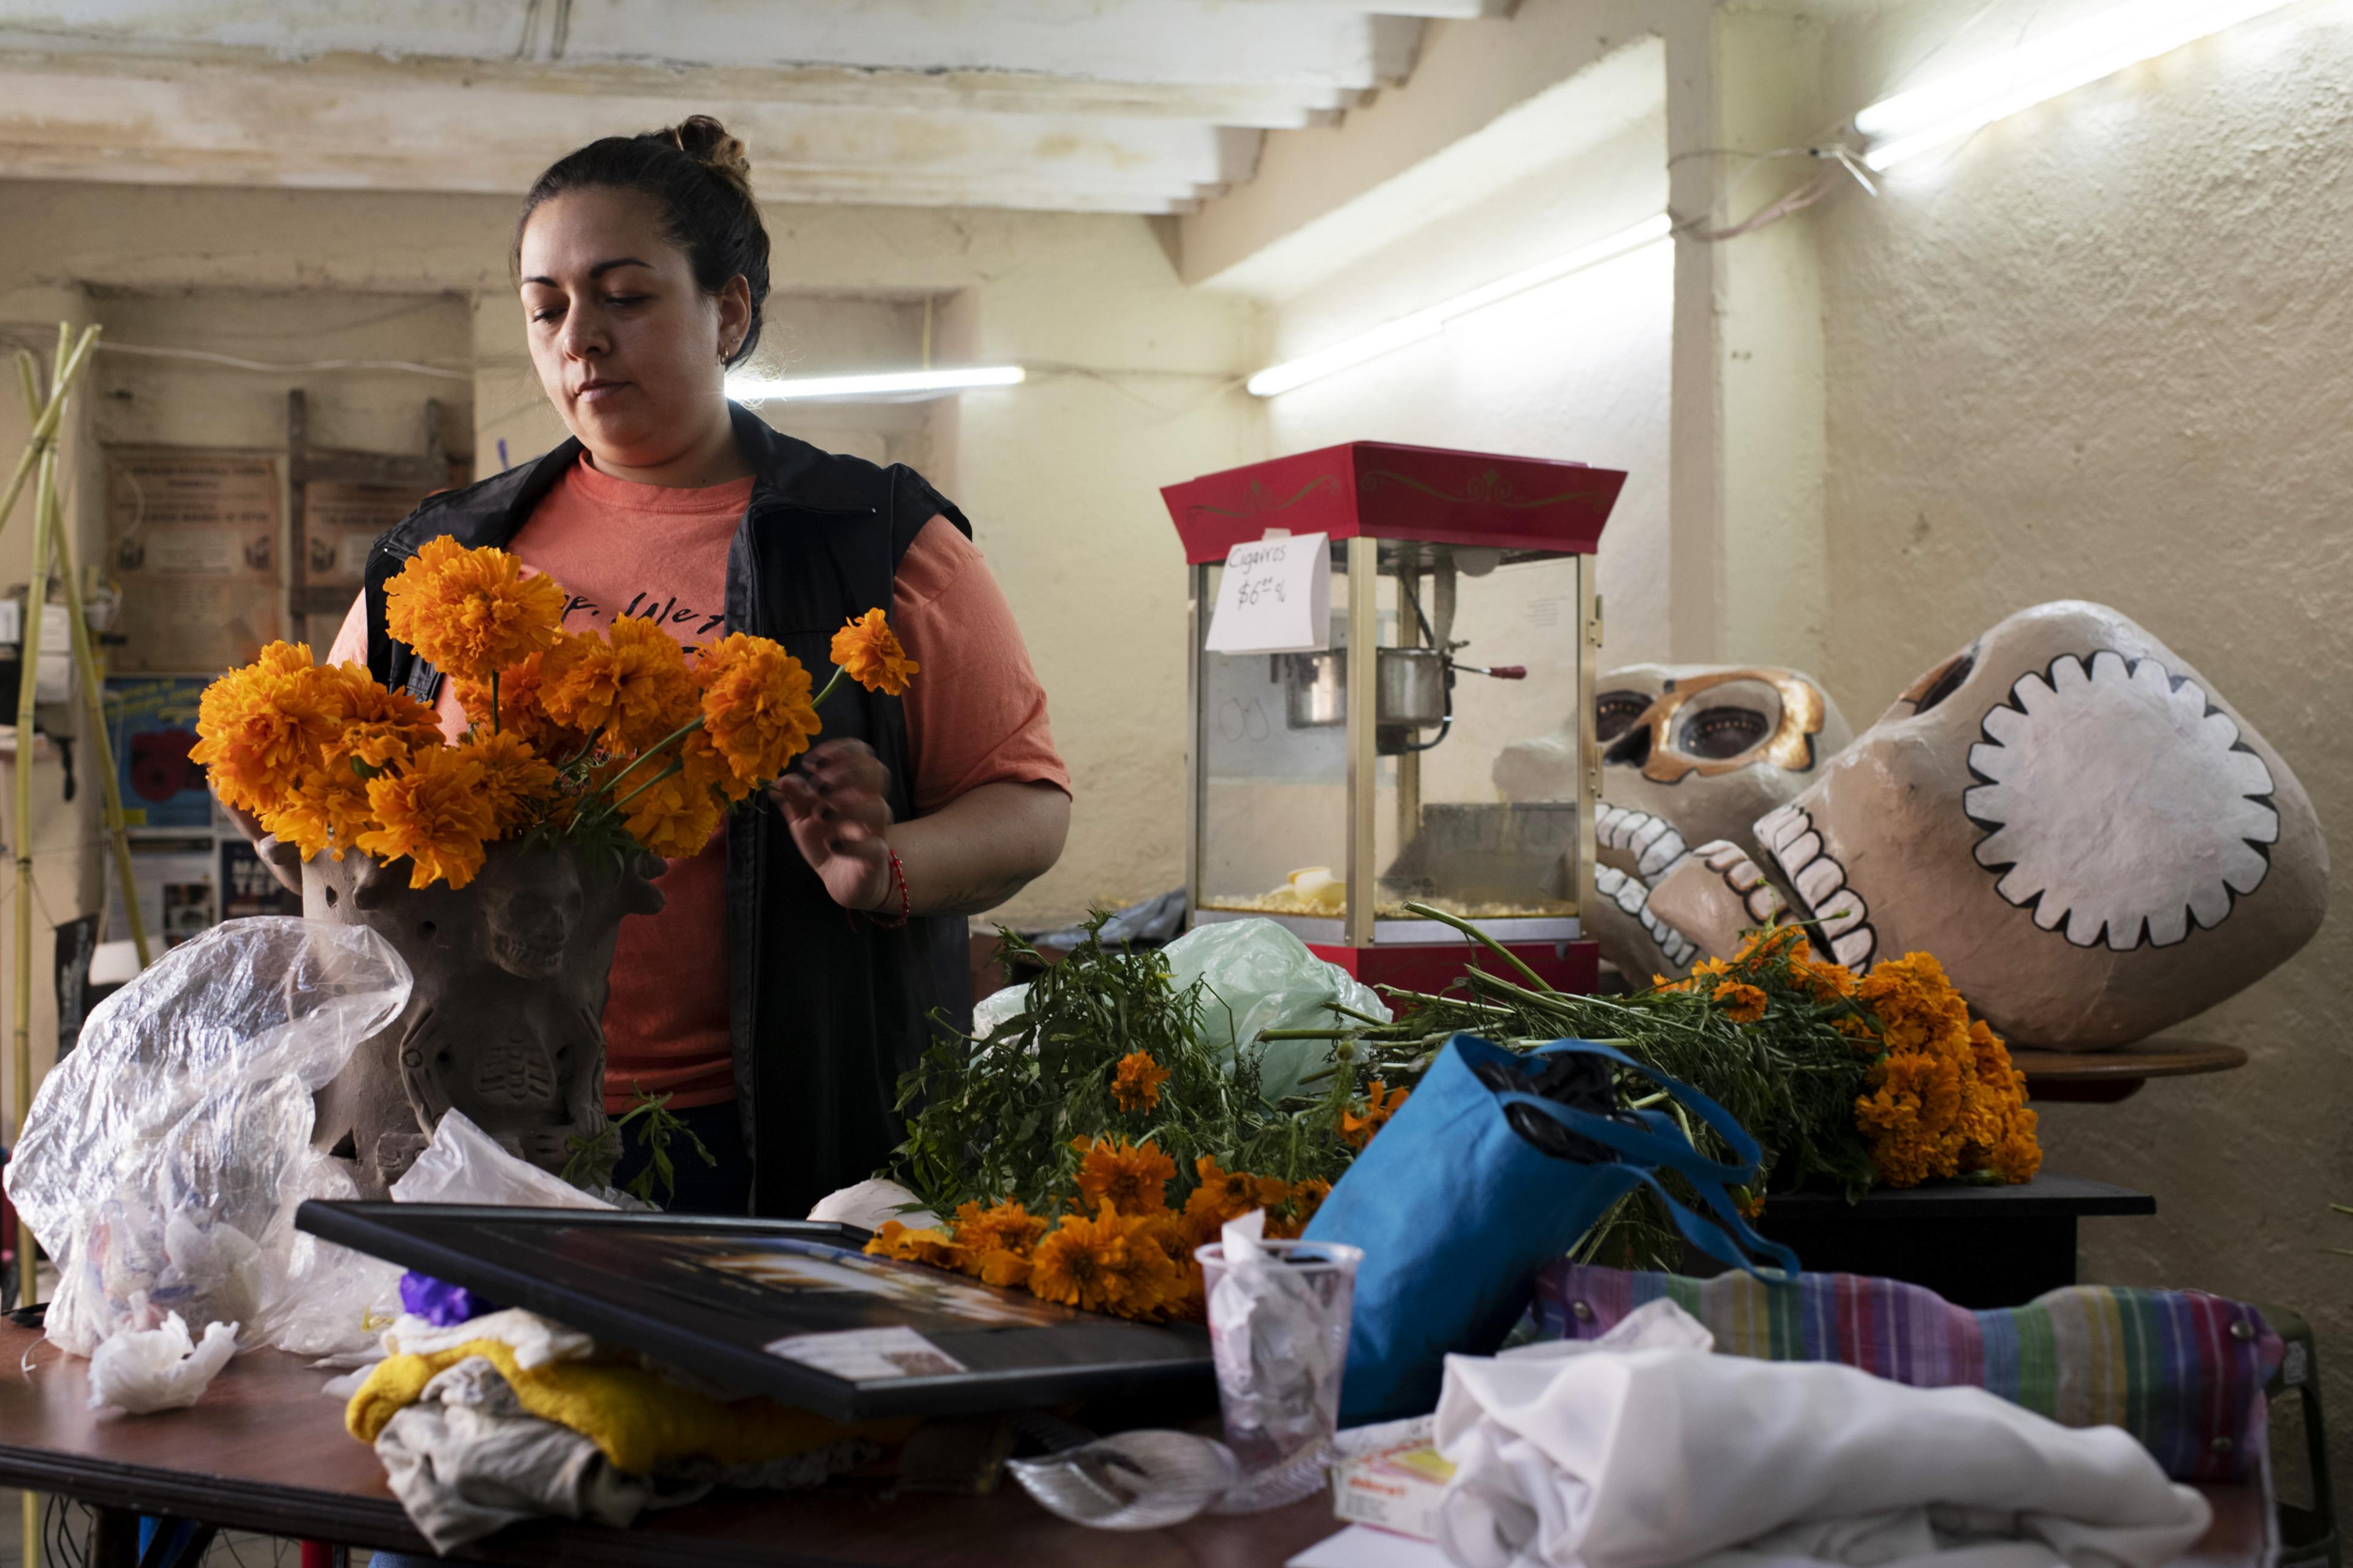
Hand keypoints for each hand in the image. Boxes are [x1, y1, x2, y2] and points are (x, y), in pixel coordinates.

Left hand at [768, 738, 895, 911]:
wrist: (843, 882)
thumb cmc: (827, 842)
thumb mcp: (803, 819)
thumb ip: (793, 799)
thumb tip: (779, 780)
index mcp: (854, 789)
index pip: (862, 756)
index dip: (841, 751)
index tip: (810, 763)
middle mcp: (869, 805)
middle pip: (877, 773)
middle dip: (846, 771)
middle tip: (818, 783)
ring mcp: (875, 831)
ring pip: (878, 807)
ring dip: (848, 804)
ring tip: (821, 812)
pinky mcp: (875, 859)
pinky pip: (874, 848)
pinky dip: (852, 844)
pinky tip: (830, 843)